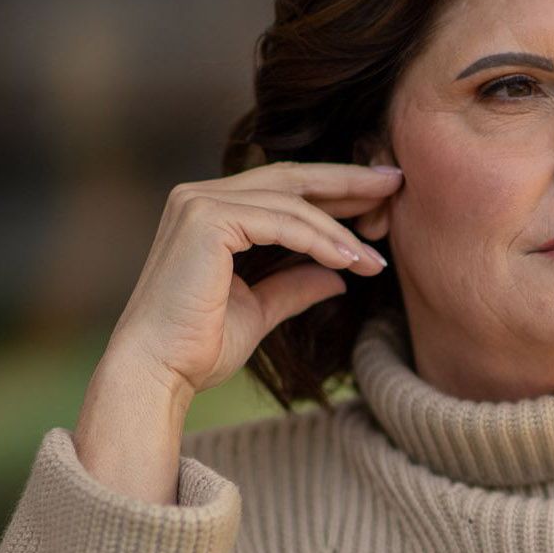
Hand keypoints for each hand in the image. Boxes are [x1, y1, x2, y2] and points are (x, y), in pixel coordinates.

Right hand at [104, 160, 403, 402]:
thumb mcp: (259, 310)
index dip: (335, 192)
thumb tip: (340, 276)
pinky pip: (281, 223)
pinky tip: (351, 261)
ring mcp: (200, 203)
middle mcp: (200, 197)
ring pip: (292, 202)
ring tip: (378, 256)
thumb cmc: (197, 349)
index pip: (283, 190)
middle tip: (396, 183)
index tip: (381, 200)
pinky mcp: (206, 220)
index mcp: (210, 213)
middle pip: (292, 179)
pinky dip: (321, 240)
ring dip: (341, 228)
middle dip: (348, 182)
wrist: (157, 373)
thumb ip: (294, 285)